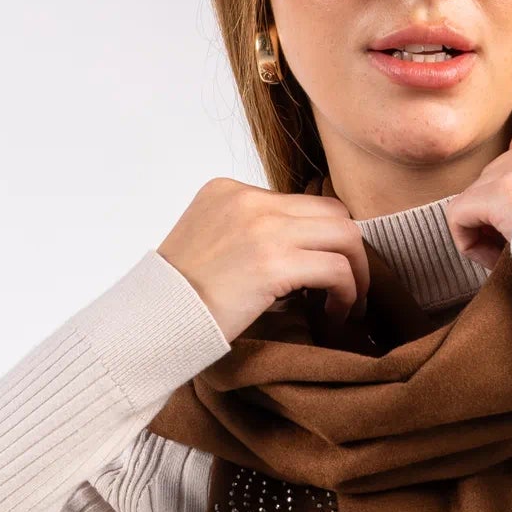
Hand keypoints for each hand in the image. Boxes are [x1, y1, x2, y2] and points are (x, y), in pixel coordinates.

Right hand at [157, 181, 369, 339]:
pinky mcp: (272, 263)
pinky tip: (334, 314)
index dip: (324, 239)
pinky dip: (346, 294)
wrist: (154, 320)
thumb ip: (252, 235)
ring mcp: (262, 228)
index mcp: (231, 191)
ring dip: (357, 273)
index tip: (326, 272)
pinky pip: (336, 269)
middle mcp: (249, 200)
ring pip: (345, 235)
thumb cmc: (182, 297)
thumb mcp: (213, 245)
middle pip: (334, 212)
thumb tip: (304, 254)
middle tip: (350, 287)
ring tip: (348, 304)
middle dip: (351, 251)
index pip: (303, 202)